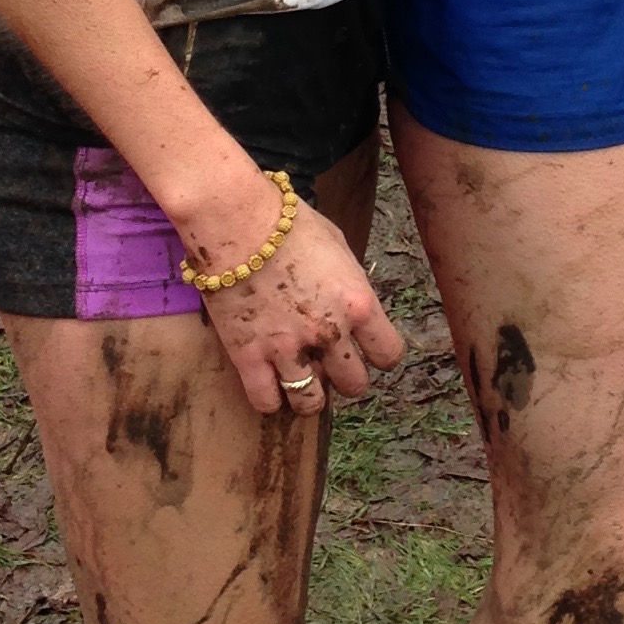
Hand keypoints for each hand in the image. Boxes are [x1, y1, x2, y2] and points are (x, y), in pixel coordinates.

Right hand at [183, 183, 405, 418]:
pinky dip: (270, 399)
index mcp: (358, 303)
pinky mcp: (248, 357)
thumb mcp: (338, 247)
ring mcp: (288, 348)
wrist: (235, 220)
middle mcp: (330, 333)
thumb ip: (350, 284)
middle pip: (354, 385)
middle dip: (344, 377)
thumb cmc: (288, 223)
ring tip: (298, 379)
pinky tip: (268, 382)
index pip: (389, 354)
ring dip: (308, 394)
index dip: (378, 356)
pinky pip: (266, 402)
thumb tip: (352, 306)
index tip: (366, 352)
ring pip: (310, 403)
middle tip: (328, 363)